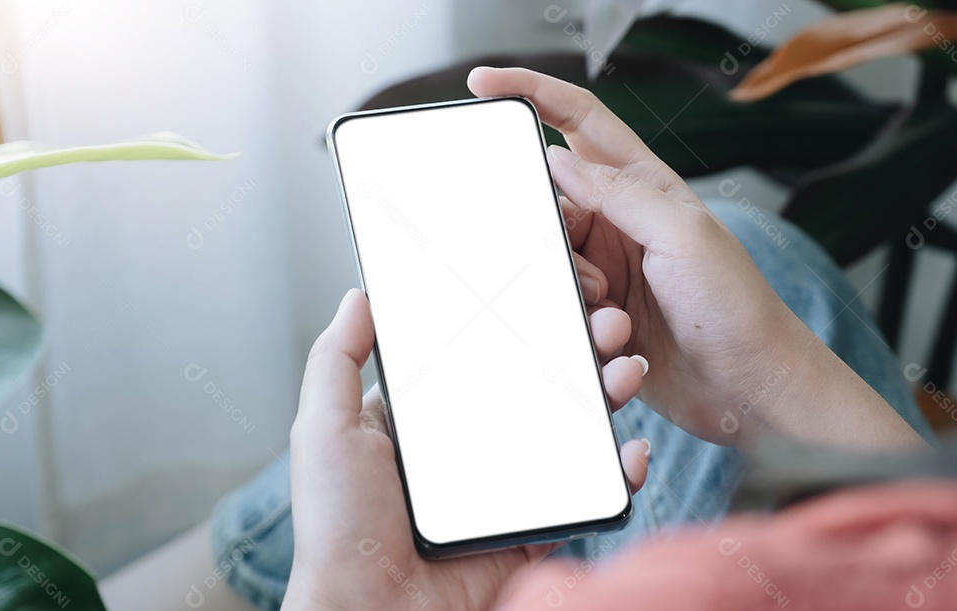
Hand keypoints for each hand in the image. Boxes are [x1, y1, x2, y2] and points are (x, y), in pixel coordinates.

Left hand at [281, 290, 650, 610]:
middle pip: (537, 387)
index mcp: (426, 421)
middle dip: (578, 352)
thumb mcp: (326, 430)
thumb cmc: (339, 527)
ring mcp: (506, 488)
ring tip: (624, 372)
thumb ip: (336, 361)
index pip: (481, 358)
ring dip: (606, 398)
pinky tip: (630, 449)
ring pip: (571, 433)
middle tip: (605, 327)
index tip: (552, 296)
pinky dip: (618, 472)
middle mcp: (470, 449)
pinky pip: (586, 495)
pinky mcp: (532, 529)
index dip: (519, 326)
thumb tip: (358, 296)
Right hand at [468, 67, 924, 450]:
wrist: (752, 392)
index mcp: (642, 188)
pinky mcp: (598, 322)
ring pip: (549, 268)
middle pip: (549, 208)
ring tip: (620, 325)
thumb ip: (618, 192)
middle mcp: (619, 226)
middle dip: (551, 241)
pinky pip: (564, 319)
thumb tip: (556, 160)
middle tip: (591, 279)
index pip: (579, 121)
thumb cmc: (737, 308)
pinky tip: (629, 354)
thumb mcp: (683, 234)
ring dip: (578, 301)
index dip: (533, 93)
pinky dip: (588, 339)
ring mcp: (607, 275)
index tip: (482, 83)